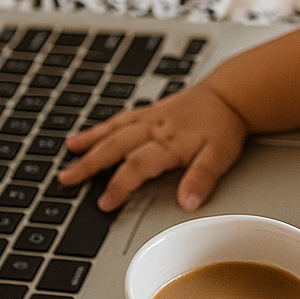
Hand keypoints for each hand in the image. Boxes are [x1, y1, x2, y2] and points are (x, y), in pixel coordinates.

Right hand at [56, 83, 248, 211]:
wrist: (232, 94)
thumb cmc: (225, 125)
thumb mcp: (220, 156)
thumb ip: (202, 179)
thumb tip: (187, 203)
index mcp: (169, 143)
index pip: (136, 167)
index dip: (119, 186)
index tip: (104, 203)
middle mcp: (154, 128)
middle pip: (115, 148)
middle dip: (89, 165)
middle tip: (67, 179)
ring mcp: (150, 118)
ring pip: (113, 131)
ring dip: (89, 143)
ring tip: (69, 153)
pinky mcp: (150, 111)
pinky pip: (119, 119)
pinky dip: (101, 128)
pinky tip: (87, 135)